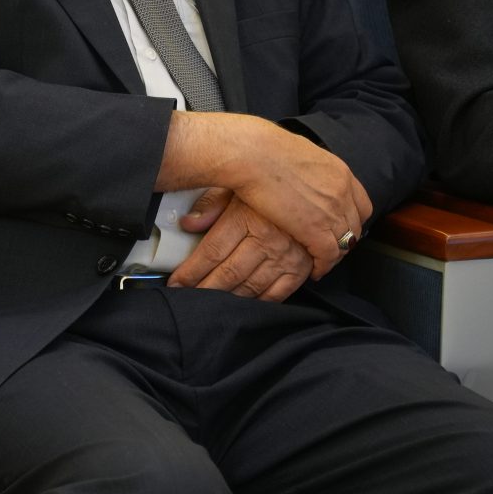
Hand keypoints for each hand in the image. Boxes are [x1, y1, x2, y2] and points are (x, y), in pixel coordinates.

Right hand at [165, 112, 370, 276]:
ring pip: (345, 242)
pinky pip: (328, 255)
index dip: (351, 219)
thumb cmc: (260, 148)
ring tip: (322, 263)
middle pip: (355, 225)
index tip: (339, 226)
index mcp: (338, 171)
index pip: (361, 203)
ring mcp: (332, 210)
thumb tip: (295, 175)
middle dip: (345, 239)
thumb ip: (304, 169)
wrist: (252, 154)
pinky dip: (324, 266)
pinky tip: (314, 271)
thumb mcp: (294, 154)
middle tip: (330, 248)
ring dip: (335, 255)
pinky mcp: (315, 229)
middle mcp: (342, 191)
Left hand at [168, 188, 312, 299]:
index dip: (190, 271)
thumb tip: (187, 224)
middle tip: (188, 299)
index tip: (175, 283)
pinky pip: (277, 294)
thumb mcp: (238, 188)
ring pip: (250, 287)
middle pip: (228, 273)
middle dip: (204, 289)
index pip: (211, 252)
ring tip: (210, 305)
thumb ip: (212, 205)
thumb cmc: (270, 188)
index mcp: (246, 218)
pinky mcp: (302, 268)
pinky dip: (258, 302)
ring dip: (228, 299)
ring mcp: (286, 256)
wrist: (317, 189)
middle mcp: (266, 239)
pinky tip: (243, 304)